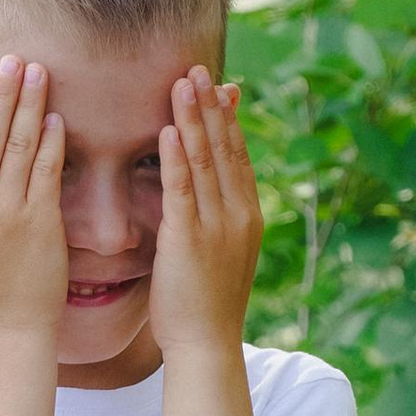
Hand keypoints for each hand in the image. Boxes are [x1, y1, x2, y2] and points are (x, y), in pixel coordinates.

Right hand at [0, 57, 66, 345]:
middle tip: (15, 59)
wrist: (5, 330)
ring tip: (38, 73)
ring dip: (29, 104)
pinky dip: (50, 141)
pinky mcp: (39, 223)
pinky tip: (55, 117)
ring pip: (17, 145)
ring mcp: (6, 212)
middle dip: (2, 92)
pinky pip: (46, 171)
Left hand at [149, 67, 262, 359]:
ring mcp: (216, 226)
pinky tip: (168, 128)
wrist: (207, 346)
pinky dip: (175, 156)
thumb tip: (206, 200)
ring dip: (192, 118)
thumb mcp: (219, 256)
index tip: (217, 87)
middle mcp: (238, 215)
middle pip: (224, 149)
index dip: (227, 119)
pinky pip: (182, 189)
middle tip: (198, 69)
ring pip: (204, 161)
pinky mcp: (189, 239)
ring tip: (182, 82)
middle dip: (211, 106)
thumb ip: (215, 221)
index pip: (237, 156)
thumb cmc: (205, 306)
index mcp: (248, 217)